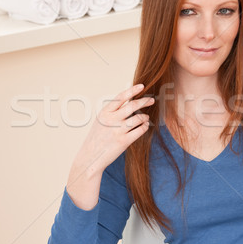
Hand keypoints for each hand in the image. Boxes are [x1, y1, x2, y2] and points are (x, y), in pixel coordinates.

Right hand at [67, 84, 153, 208]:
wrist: (90, 157)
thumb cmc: (97, 138)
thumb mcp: (100, 121)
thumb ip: (112, 111)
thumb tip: (128, 101)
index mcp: (104, 112)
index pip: (121, 97)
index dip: (132, 90)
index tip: (142, 86)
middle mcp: (111, 120)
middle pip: (132, 106)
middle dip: (144, 101)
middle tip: (151, 99)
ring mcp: (118, 131)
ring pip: (138, 118)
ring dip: (145, 116)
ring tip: (146, 117)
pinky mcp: (124, 141)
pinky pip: (140, 131)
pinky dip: (144, 127)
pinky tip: (144, 126)